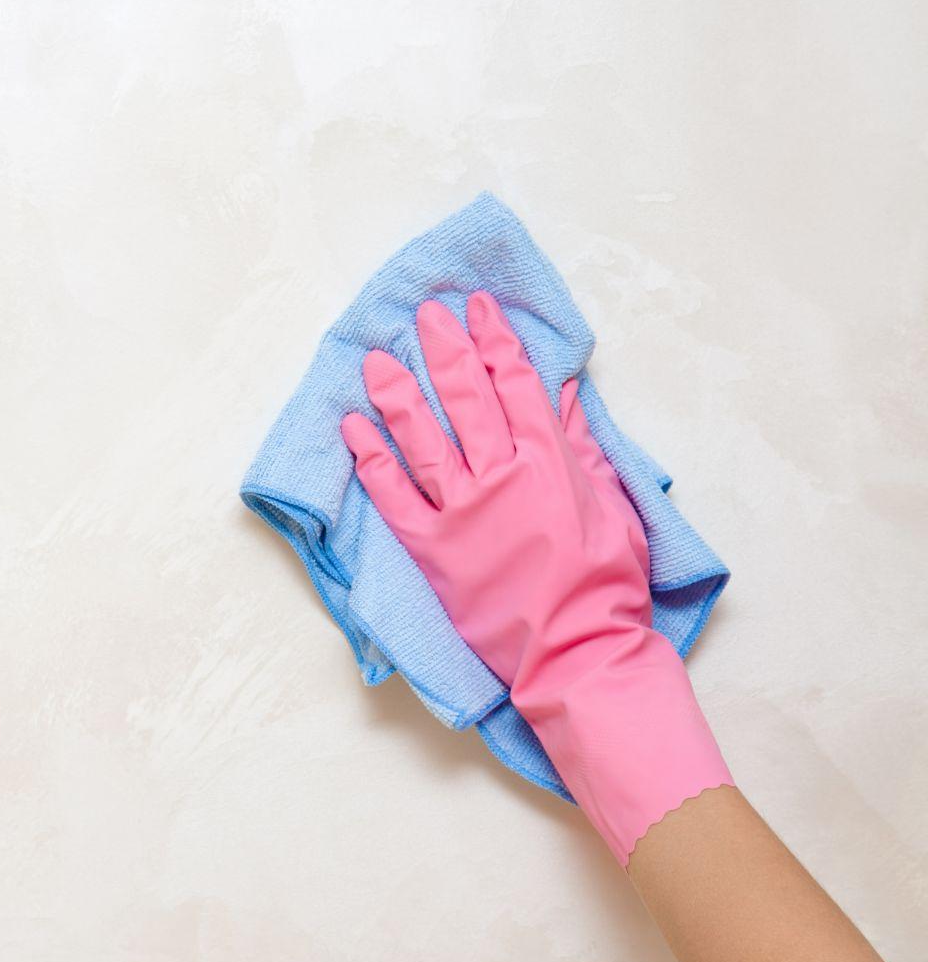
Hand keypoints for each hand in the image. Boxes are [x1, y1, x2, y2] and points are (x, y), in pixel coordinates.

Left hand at [340, 291, 729, 862]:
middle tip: (427, 315)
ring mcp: (460, 511)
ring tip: (378, 359)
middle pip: (466, 398)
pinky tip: (352, 427)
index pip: (518, 385)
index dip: (497, 341)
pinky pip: (391, 494)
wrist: (577, 652)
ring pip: (421, 437)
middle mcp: (501, 476)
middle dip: (447, 349)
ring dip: (397, 393)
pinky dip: (370, 458)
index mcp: (550, 462)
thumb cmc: (605, 583)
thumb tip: (563, 392)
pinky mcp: (430, 547)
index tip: (479, 309)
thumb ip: (580, 445)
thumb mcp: (610, 503)